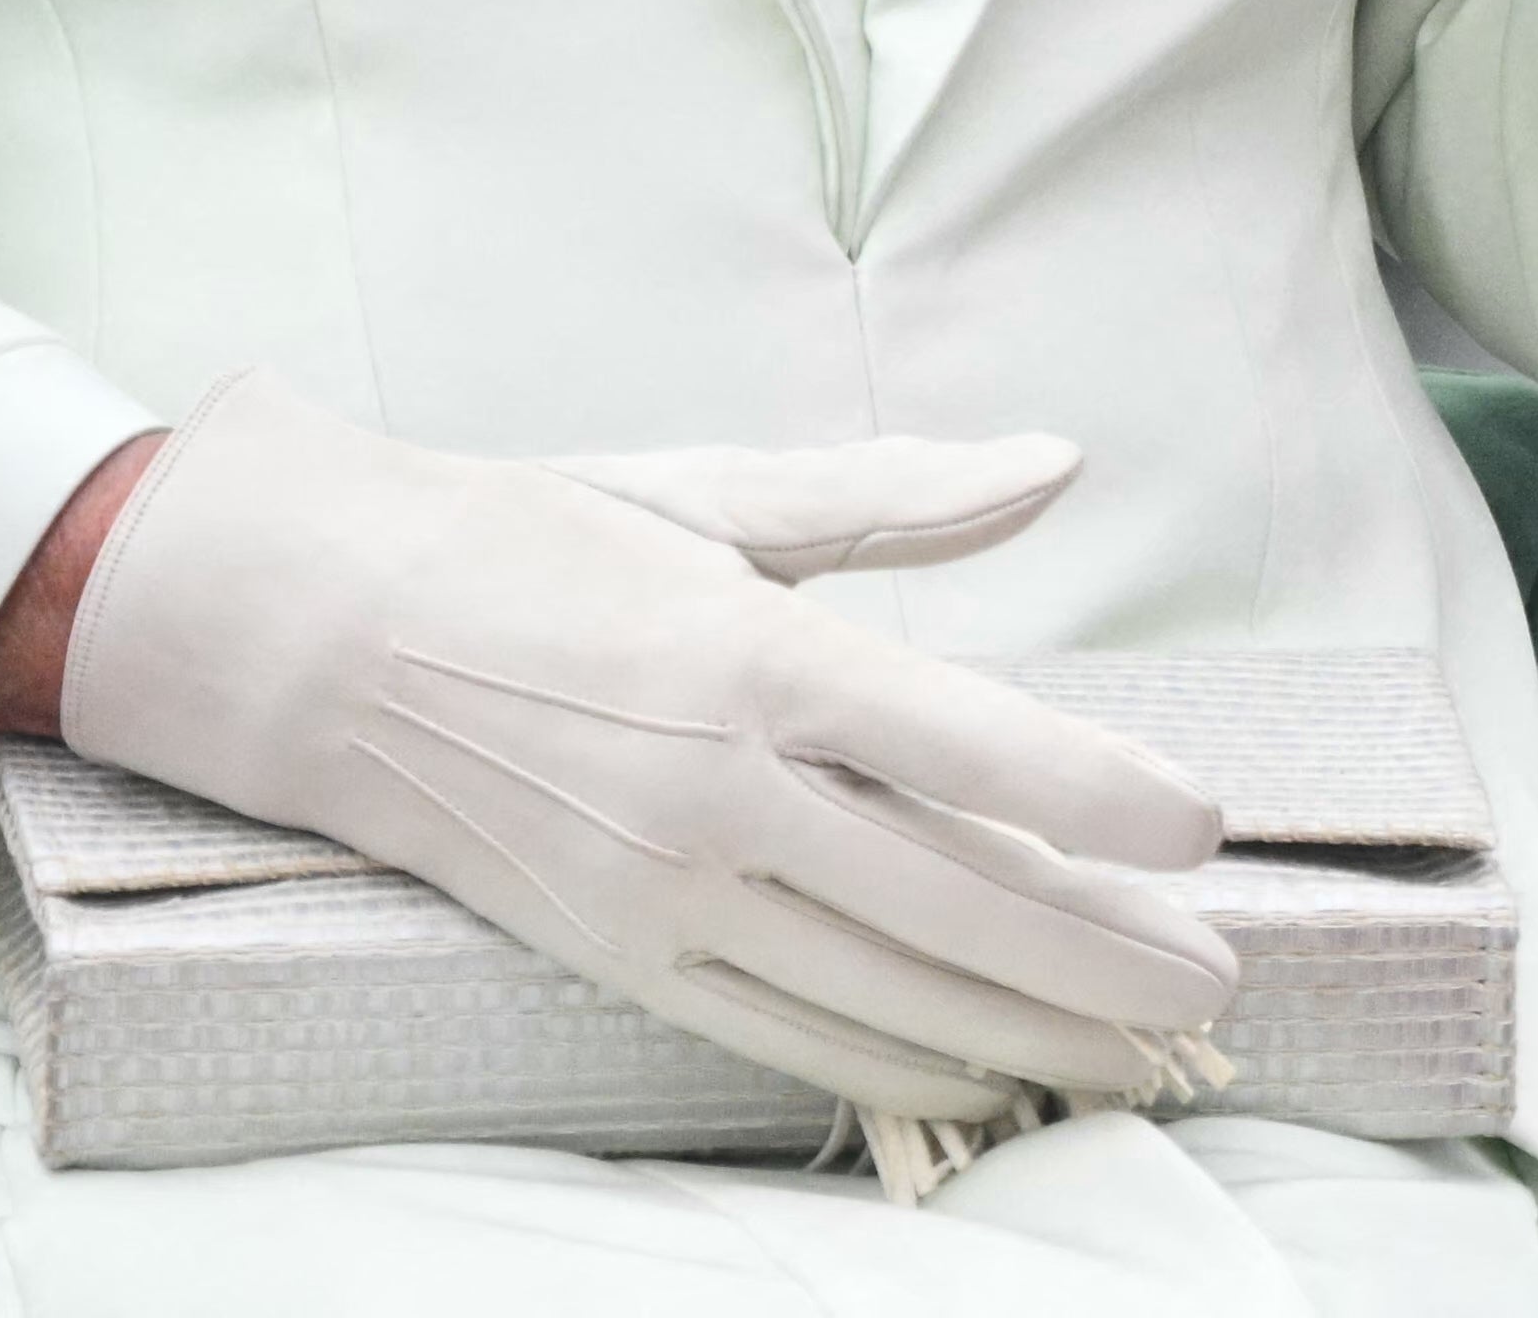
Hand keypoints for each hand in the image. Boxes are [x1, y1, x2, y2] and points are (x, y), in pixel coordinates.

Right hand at [56, 374, 1236, 1121]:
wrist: (318, 639)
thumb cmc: (529, 541)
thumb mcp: (712, 495)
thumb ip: (895, 498)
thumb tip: (1052, 465)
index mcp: (752, 654)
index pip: (970, 744)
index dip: (1102, 796)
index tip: (1208, 829)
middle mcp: (718, 792)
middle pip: (954, 899)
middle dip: (1101, 953)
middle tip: (1219, 980)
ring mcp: (665, 892)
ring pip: (887, 989)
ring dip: (1027, 1029)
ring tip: (1140, 1049)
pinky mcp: (621, 956)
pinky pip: (786, 1035)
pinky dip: (897, 1063)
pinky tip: (983, 1072)